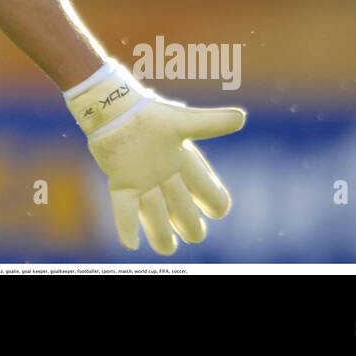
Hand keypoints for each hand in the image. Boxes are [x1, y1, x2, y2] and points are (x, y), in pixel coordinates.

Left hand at [66, 61, 245, 253]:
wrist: (113, 106)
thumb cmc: (149, 112)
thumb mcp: (182, 119)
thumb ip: (211, 122)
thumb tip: (241, 118)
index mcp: (183, 161)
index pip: (205, 188)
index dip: (214, 200)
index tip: (218, 209)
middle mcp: (165, 175)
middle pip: (181, 207)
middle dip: (190, 223)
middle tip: (195, 235)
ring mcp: (143, 180)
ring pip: (155, 213)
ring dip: (160, 232)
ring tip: (167, 249)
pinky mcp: (121, 182)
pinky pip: (125, 209)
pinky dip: (127, 226)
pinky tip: (130, 244)